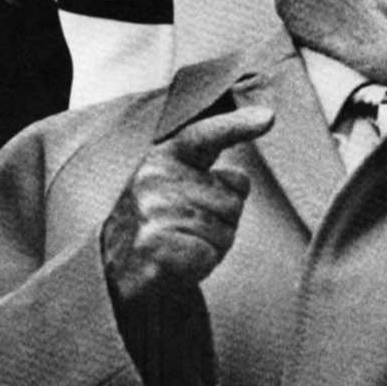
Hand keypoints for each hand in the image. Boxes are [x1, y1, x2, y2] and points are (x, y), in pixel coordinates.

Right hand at [101, 105, 274, 305]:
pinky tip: (180, 258)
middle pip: (232, 198)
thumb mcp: (174, 184)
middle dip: (221, 219)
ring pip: (226, 230)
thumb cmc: (157, 222)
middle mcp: (158, 178)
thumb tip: (240, 180)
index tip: (268, 116)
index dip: (236, 126)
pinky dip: (204, 262)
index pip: (205, 136)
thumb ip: (205, 172)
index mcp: (163, 157)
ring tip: (182, 241)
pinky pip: (213, 253)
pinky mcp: (162, 246)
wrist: (118, 268)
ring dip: (213, 243)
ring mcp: (158, 212)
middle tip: (187, 226)